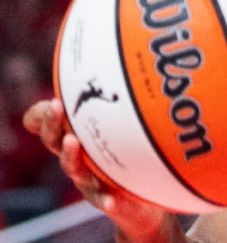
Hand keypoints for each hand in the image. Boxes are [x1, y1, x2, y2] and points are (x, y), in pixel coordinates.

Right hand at [22, 100, 175, 238]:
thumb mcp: (124, 130)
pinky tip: (111, 199)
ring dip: (71, 156)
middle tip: (57, 105)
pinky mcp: (108, 202)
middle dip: (53, 124)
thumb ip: (120, 104)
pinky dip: (106, 200)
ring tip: (72, 142)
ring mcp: (91, 182)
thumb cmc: (127, 159)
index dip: (45, 115)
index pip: (53, 126)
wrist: (142, 202)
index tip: (53, 98)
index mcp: (79, 141)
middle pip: (57, 143)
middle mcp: (79, 161)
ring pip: (76, 171)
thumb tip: (127, 64)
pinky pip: (105, 202)